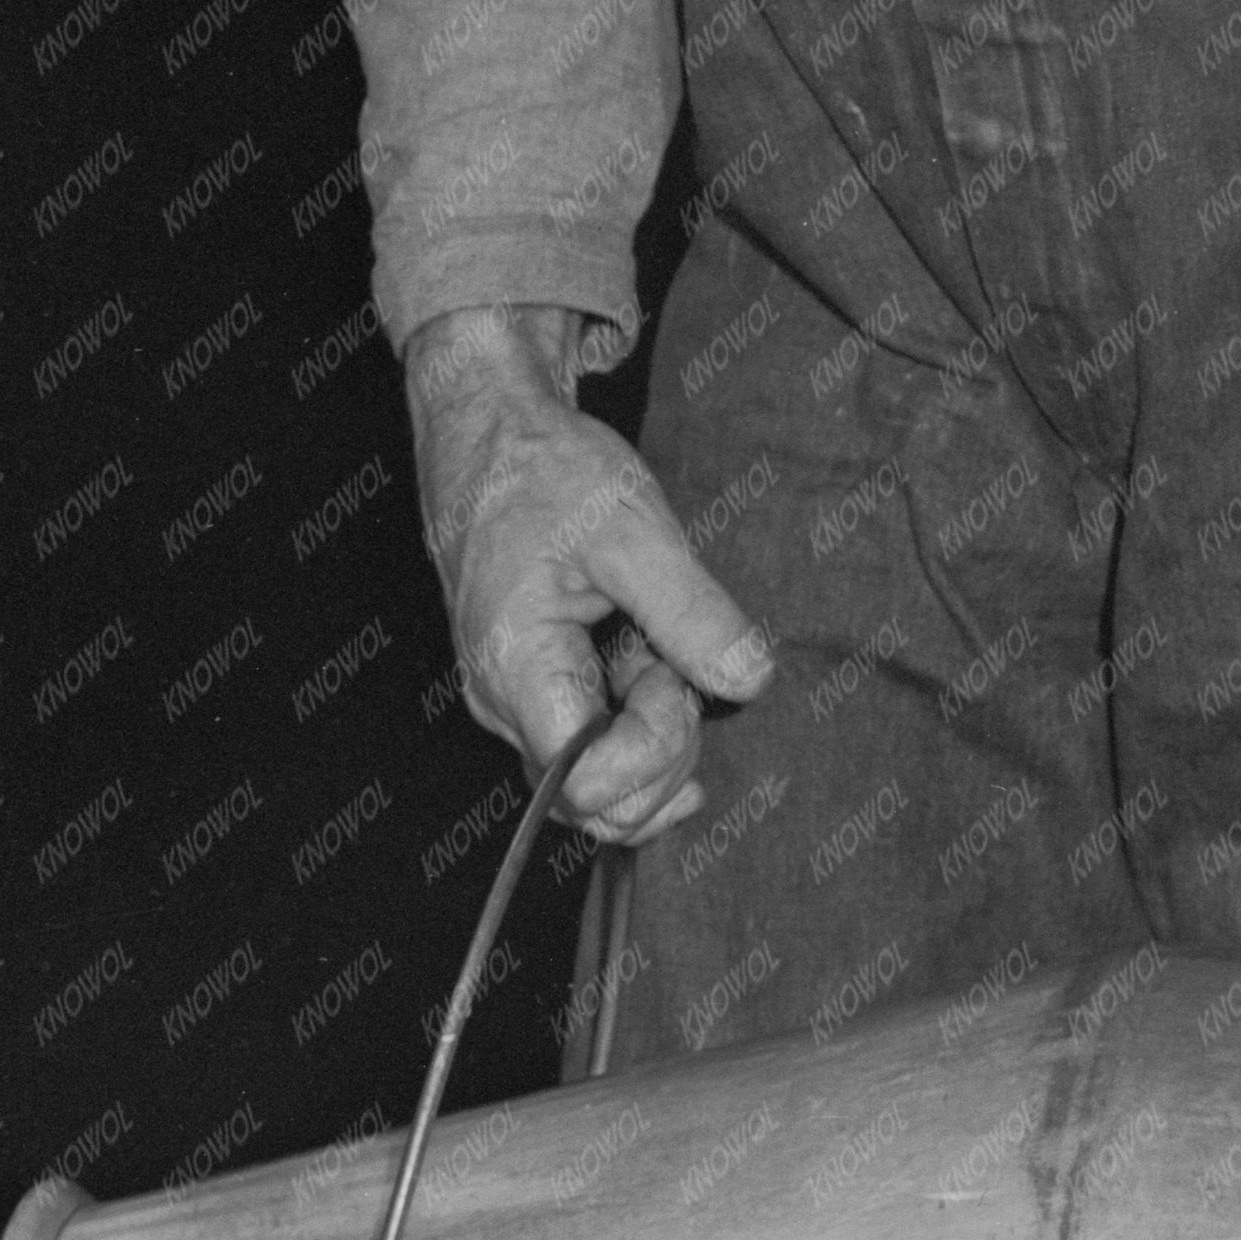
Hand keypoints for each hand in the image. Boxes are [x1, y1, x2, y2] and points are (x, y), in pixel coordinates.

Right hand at [400, 304, 773, 845]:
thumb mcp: (633, 528)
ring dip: (654, 740)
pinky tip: (662, 683)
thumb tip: (749, 681)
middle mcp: (504, 706)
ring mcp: (515, 704)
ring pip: (599, 787)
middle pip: (599, 804)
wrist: (491, 435)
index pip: (588, 784)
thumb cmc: (546, 471)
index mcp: (517, 669)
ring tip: (657, 653)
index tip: (667, 670)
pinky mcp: (534, 693)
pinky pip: (591, 754)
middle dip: (664, 751)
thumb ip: (691, 612)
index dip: (652, 746)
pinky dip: (639, 734)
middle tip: (674, 662)